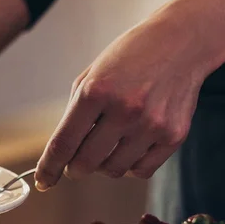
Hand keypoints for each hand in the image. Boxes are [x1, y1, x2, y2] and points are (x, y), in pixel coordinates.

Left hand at [35, 15, 209, 189]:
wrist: (182, 42)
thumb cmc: (129, 58)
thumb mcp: (91, 75)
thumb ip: (74, 114)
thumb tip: (62, 154)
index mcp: (96, 91)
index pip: (63, 144)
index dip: (48, 168)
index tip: (42, 182)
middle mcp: (124, 109)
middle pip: (86, 163)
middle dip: (75, 168)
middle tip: (76, 163)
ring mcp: (151, 125)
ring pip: (113, 170)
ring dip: (104, 165)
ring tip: (109, 144)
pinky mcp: (174, 136)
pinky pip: (141, 170)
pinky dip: (130, 165)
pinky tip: (130, 146)